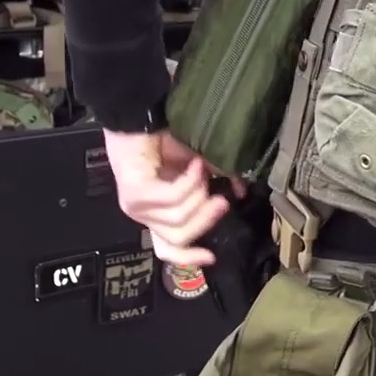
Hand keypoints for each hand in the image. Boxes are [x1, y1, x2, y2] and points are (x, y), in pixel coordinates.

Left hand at [103, 129, 246, 266]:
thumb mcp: (200, 167)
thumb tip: (241, 192)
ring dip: (197, 194)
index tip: (212, 257)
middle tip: (222, 199)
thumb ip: (219, 182)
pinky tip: (194, 164)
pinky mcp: (134, 194)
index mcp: (157, 214)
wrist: (141, 118)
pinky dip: (189, 181)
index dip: (189, 258)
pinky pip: (172, 199)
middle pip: (179, 238)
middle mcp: (144, 215)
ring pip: (178, 220)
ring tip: (201, 169)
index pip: (168, 248)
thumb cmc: (165, 139)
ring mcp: (136, 207)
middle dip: (205, 218)